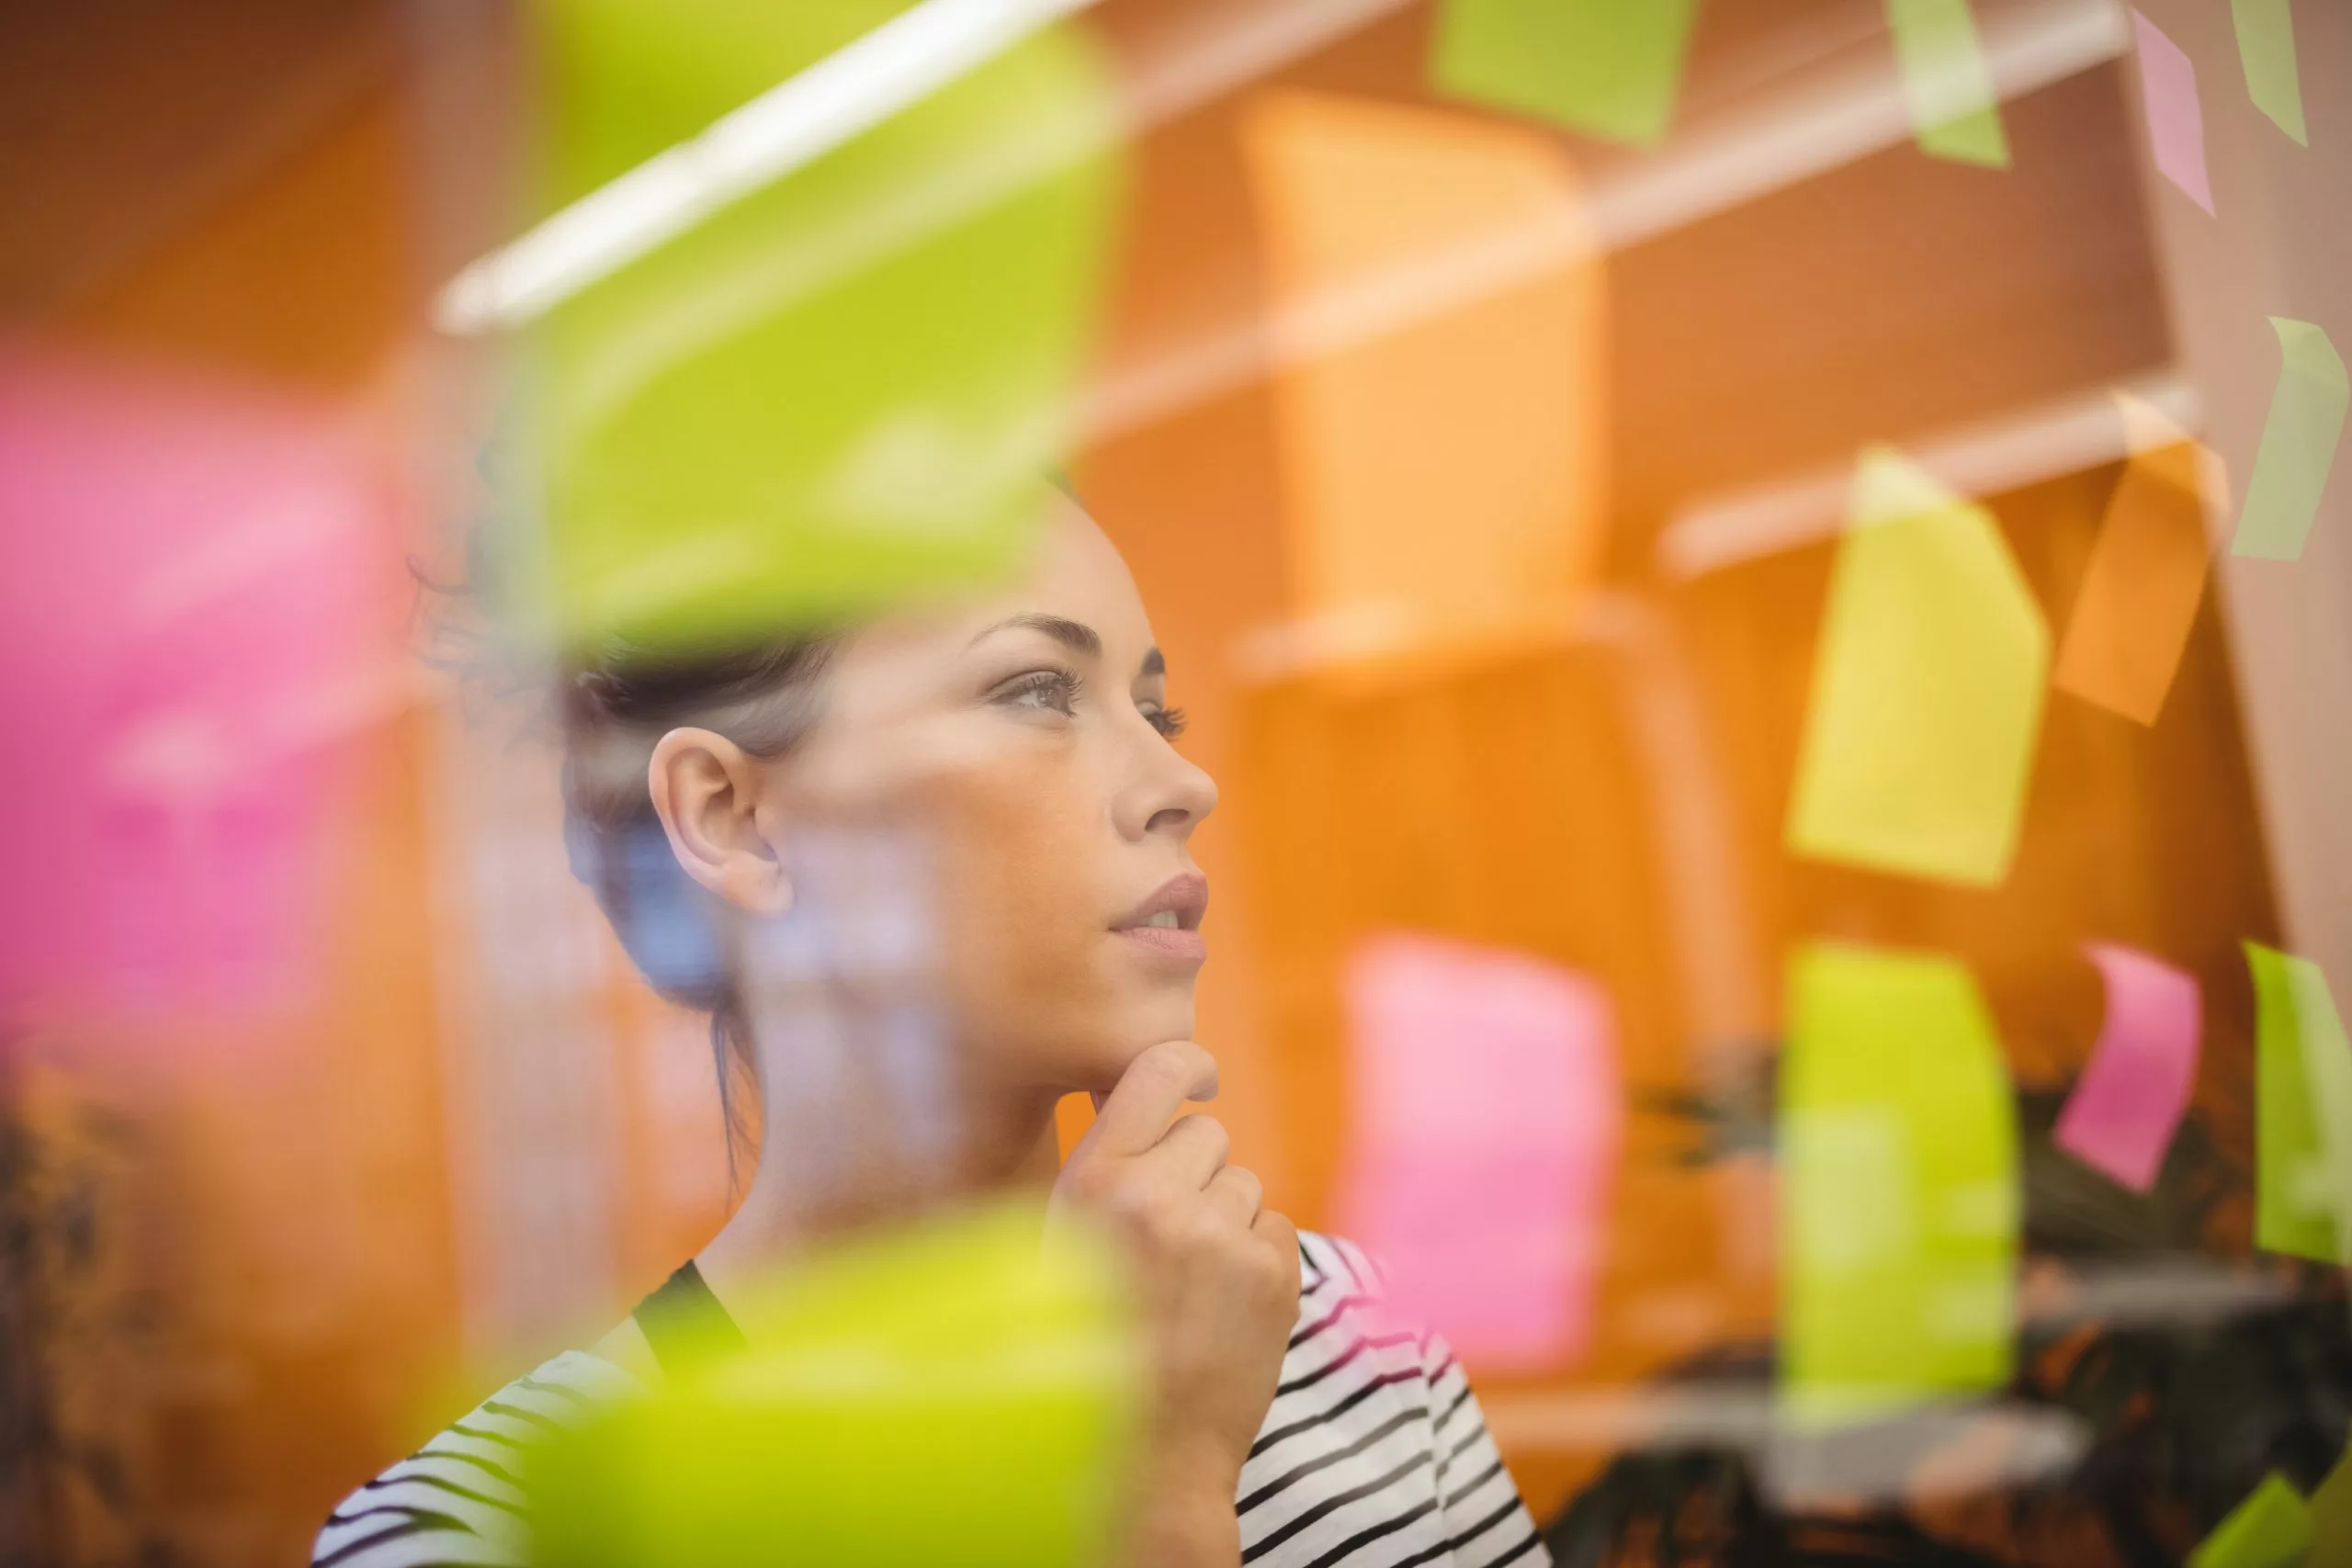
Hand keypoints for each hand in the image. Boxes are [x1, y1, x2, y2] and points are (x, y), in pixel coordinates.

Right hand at [1050, 1041, 1301, 1566]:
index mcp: (1091, 1182)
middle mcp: (1154, 1197)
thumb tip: (1148, 1101)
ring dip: (1226, 1221)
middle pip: (1209, 1135)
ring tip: (1190, 1287)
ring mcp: (1218, 1235)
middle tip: (1171, 1239)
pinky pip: (1276, 1226)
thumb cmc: (1090, 1350)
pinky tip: (1224, 1307)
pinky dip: (1259, 1259)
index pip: (1157, 1067)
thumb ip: (1106, 1176)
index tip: (1199, 1079)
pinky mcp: (1272, 1273)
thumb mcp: (1064, 1249)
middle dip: (1197, 1174)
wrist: (1142, 1456)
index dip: (1187, 1066)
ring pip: (1244, 1184)